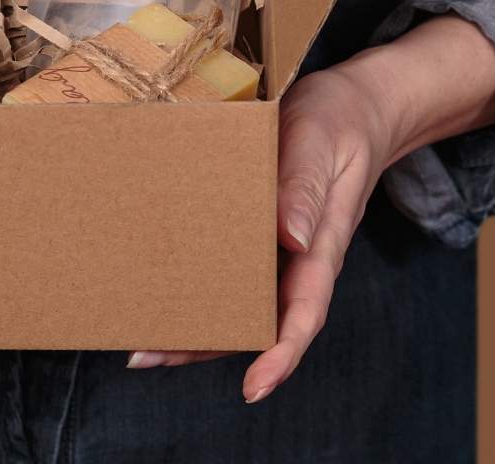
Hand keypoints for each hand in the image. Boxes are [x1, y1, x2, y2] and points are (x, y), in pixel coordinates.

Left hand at [126, 15, 494, 400]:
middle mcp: (300, 256)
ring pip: (242, 299)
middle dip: (208, 345)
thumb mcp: (319, 145)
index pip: (304, 312)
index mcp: (321, 244)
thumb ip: (305, 189)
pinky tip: (165, 284)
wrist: (351, 107)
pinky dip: (201, 282)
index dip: (280, 354)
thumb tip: (289, 239)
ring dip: (197, 320)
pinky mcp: (263, 230)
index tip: (252, 387)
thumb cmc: (335, 123)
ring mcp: (281, 247)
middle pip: (260, 319)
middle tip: (149, 355)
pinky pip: (233, 267)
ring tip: (143, 335)